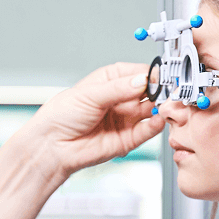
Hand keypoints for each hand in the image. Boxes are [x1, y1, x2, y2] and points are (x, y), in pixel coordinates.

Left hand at [18, 62, 163, 179]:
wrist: (52, 145)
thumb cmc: (61, 116)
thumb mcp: (89, 95)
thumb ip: (118, 89)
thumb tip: (142, 80)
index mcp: (110, 81)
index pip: (138, 73)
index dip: (150, 74)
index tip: (160, 75)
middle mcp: (120, 99)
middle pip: (149, 92)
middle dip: (159, 91)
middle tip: (166, 90)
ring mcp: (125, 118)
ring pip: (151, 110)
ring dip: (161, 107)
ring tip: (164, 105)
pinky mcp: (127, 138)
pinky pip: (147, 130)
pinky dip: (155, 125)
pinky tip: (157, 119)